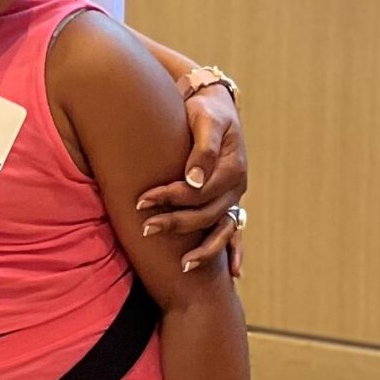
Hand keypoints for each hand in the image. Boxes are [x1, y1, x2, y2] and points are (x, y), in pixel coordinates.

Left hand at [138, 84, 247, 275]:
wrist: (214, 105)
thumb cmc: (205, 110)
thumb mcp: (205, 119)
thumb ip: (203, 148)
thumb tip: (194, 180)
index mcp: (232, 168)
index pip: (199, 191)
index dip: (171, 197)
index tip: (141, 200)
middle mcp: (237, 187)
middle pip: (206, 214)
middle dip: (175, 223)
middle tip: (145, 228)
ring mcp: (234, 198)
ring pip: (222, 230)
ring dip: (204, 249)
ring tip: (183, 266)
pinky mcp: (229, 202)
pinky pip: (235, 232)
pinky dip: (233, 252)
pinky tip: (234, 274)